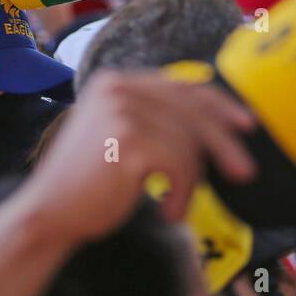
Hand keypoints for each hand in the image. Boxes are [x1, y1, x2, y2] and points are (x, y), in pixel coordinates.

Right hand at [19, 70, 256, 245]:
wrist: (50, 214)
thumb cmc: (90, 184)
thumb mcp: (122, 138)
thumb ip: (154, 120)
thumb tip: (213, 120)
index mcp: (115, 81)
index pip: (181, 85)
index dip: (218, 104)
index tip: (245, 125)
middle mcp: (117, 87)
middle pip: (192, 108)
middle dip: (223, 142)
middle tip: (244, 172)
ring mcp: (120, 110)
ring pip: (189, 141)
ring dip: (192, 181)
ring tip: (176, 204)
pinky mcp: (127, 139)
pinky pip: (180, 164)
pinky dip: (182, 194)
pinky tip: (169, 212)